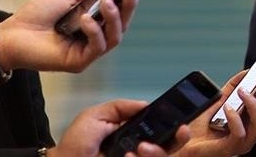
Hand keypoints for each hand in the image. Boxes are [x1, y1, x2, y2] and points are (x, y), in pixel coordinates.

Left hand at [0, 0, 139, 72]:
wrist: (10, 36)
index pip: (118, 11)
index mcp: (93, 20)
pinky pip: (97, 47)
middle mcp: (94, 36)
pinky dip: (94, 31)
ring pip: (115, 37)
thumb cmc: (34, 17)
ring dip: (114, 17)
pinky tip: (85, 19)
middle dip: (130, 6)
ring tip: (108, 1)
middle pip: (122, 24)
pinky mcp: (80, 62)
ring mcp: (88, 51)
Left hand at [47, 99, 189, 156]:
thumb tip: (146, 104)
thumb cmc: (75, 144)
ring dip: (157, 151)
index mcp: (132, 132)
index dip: (173, 123)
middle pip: (170, 145)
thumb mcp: (95, 116)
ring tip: (141, 149)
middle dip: (178, 138)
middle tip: (179, 131)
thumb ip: (120, 107)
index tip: (180, 119)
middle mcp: (138, 148)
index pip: (160, 127)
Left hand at [175, 65, 255, 156]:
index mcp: (251, 119)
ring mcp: (244, 141)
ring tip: (243, 91)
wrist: (183, 145)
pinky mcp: (231, 148)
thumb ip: (232, 88)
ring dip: (254, 104)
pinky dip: (236, 118)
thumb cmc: (201, 126)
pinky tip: (228, 108)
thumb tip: (246, 72)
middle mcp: (252, 130)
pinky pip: (240, 134)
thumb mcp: (219, 101)